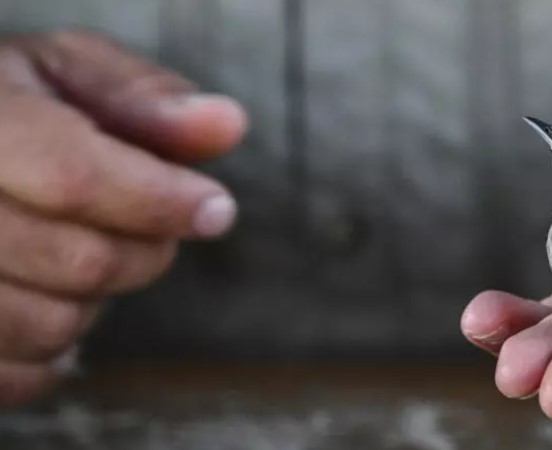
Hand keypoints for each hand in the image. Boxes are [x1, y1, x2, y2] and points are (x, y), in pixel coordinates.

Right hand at [0, 31, 245, 403]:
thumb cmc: (7, 106)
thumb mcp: (65, 72)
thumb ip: (142, 96)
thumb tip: (227, 123)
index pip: (72, 177)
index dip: (159, 201)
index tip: (216, 209)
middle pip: (78, 261)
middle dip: (141, 249)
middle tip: (146, 222)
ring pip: (50, 326)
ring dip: (93, 300)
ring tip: (76, 249)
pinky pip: (16, 377)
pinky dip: (51, 349)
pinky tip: (41, 294)